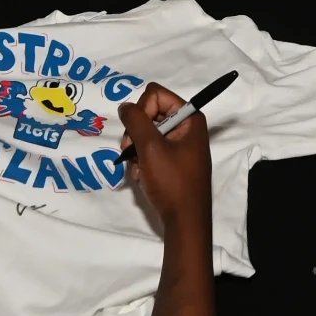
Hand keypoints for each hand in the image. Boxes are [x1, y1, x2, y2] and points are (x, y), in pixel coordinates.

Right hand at [120, 82, 212, 235]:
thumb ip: (136, 121)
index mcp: (190, 118)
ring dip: (137, 151)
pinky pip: (150, 151)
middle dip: (136, 134)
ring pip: (145, 134)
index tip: (138, 134)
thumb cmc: (172, 181)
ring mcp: (180, 145)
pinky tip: (145, 177)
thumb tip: (125, 105)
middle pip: (149, 113)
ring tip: (141, 170)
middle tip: (132, 153)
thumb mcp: (150, 147)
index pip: (155, 94)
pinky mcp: (173, 161)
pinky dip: (143, 162)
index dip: (141, 111)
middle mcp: (187, 127)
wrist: (184, 220)